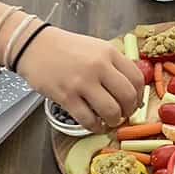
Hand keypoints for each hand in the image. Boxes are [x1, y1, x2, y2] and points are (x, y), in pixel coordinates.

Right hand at [14, 27, 143, 132]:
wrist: (34, 45)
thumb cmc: (66, 48)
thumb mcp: (95, 48)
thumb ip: (113, 65)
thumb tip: (130, 90)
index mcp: (109, 53)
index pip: (137, 78)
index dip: (140, 95)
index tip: (135, 103)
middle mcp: (99, 66)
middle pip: (128, 96)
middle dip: (129, 111)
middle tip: (123, 115)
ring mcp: (82, 82)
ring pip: (111, 111)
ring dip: (114, 121)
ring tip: (109, 121)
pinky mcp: (66, 96)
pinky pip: (88, 119)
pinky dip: (95, 127)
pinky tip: (95, 125)